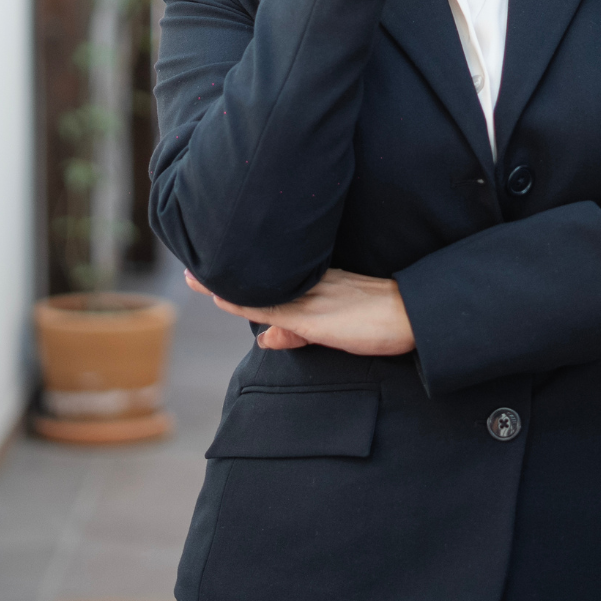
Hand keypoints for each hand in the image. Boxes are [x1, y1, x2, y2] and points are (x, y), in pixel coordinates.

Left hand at [184, 267, 415, 354]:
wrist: (411, 316)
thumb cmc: (381, 319)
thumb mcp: (335, 326)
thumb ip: (299, 332)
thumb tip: (265, 338)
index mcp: (315, 283)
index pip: (270, 276)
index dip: (241, 272)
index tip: (213, 261)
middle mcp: (309, 286)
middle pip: (257, 278)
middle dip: (223, 274)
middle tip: (189, 263)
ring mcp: (310, 300)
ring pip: (259, 291)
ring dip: (225, 285)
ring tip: (194, 275)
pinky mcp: (314, 318)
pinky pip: (272, 308)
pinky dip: (245, 304)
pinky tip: (223, 298)